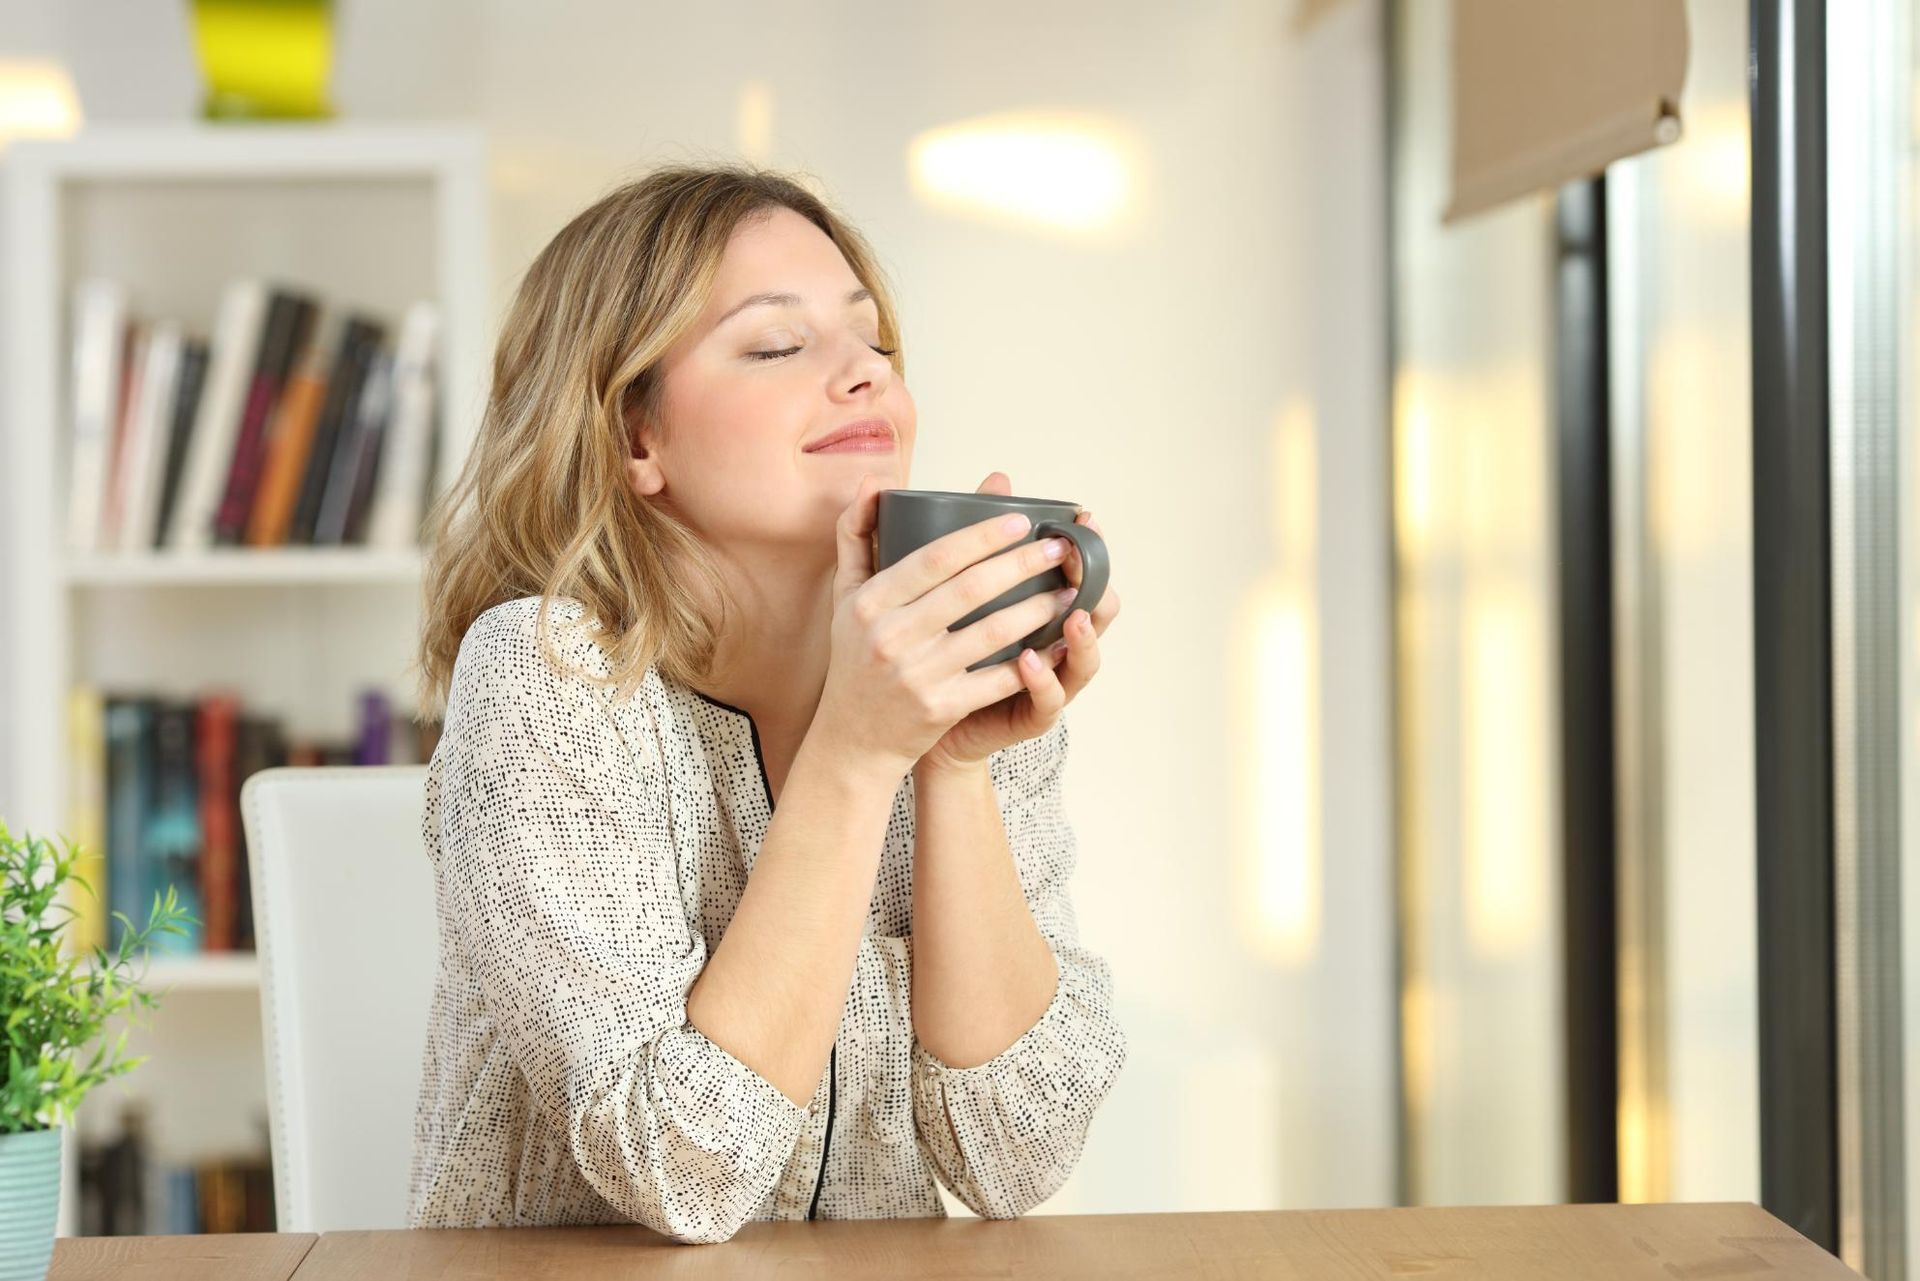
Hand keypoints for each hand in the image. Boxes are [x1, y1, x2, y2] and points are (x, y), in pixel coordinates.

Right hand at [812, 472, 1098, 777]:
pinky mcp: (940, 708)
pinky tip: (1060, 643)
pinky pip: (997, 680)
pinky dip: (1033, 661)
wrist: (852, 738)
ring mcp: (917, 675)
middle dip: (1023, 564)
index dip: (982, 536)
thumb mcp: (844, 596)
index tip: (1022, 520)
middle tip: (1060, 548)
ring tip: (1069, 591)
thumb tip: (873, 482)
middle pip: (971, 589)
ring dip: (1038, 609)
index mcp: (870, 601)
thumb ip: (855, 535)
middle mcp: (891, 635)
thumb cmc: (856, 657)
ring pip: (992, 632)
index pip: (935, 557)